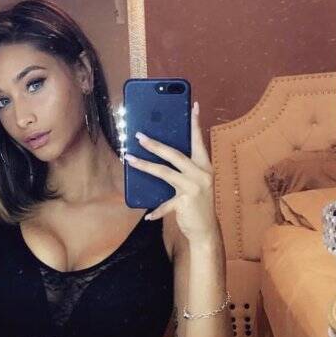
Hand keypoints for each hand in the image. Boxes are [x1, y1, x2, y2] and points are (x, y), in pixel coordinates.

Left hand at [124, 101, 218, 241]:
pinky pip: (165, 204)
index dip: (195, 123)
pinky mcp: (185, 203)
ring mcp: (193, 188)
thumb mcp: (194, 183)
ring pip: (164, 173)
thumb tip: (161, 155)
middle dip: (155, 144)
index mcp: (204, 166)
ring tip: (130, 159)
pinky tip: (147, 215)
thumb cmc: (197, 204)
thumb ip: (183, 170)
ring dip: (145, 165)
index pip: (198, 140)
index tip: (193, 105)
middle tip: (139, 135)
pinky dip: (156, 211)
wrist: (206, 230)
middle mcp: (201, 174)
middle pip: (175, 154)